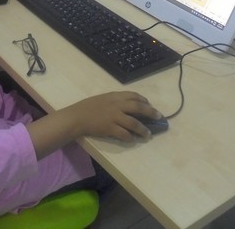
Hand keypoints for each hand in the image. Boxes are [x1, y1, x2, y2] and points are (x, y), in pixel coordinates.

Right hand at [27, 91, 161, 158]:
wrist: (76, 117)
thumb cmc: (87, 107)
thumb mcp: (102, 99)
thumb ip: (114, 101)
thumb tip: (127, 105)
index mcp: (114, 96)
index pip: (133, 95)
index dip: (144, 100)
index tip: (149, 104)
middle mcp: (116, 105)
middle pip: (138, 107)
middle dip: (151, 112)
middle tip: (159, 117)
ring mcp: (114, 117)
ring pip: (134, 123)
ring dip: (143, 129)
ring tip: (148, 134)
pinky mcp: (110, 128)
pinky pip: (124, 134)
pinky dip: (130, 137)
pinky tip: (133, 139)